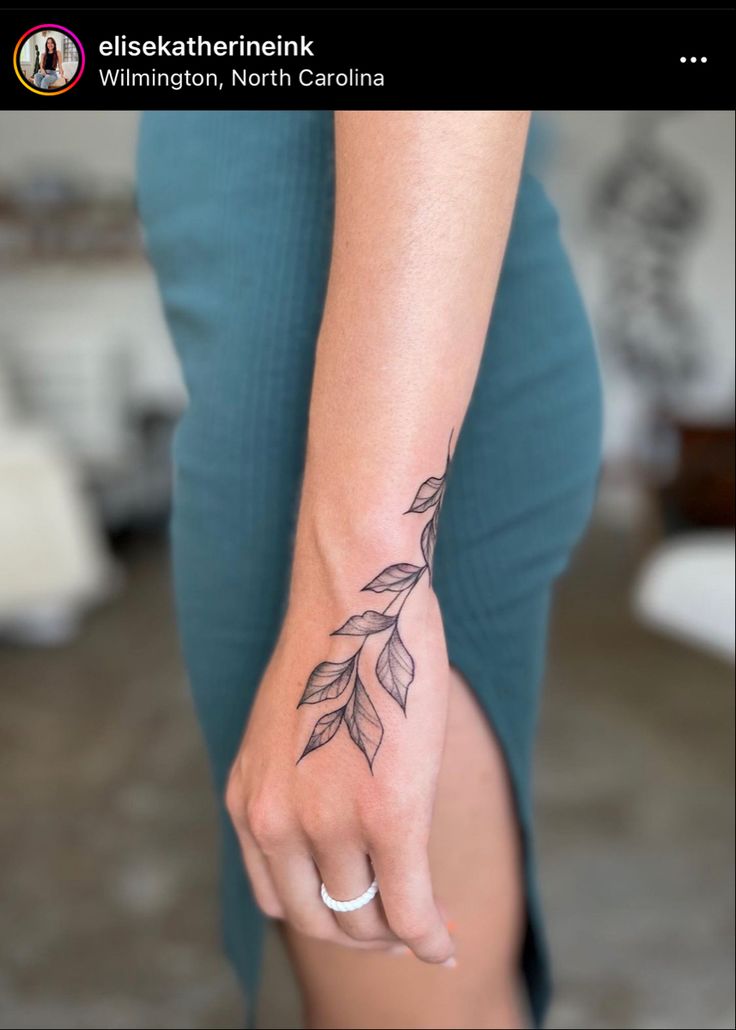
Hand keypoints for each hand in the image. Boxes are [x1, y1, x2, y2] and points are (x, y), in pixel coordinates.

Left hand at [224, 543, 454, 964]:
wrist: (354, 595)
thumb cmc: (333, 647)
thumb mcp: (286, 724)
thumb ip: (295, 779)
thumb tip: (337, 814)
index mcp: (249, 799)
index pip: (276, 897)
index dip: (322, 916)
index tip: (359, 912)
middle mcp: (276, 821)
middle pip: (318, 920)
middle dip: (361, 933)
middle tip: (400, 924)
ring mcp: (330, 822)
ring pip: (366, 918)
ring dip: (398, 933)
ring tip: (426, 925)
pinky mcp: (389, 815)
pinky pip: (409, 907)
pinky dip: (429, 936)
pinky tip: (446, 941)